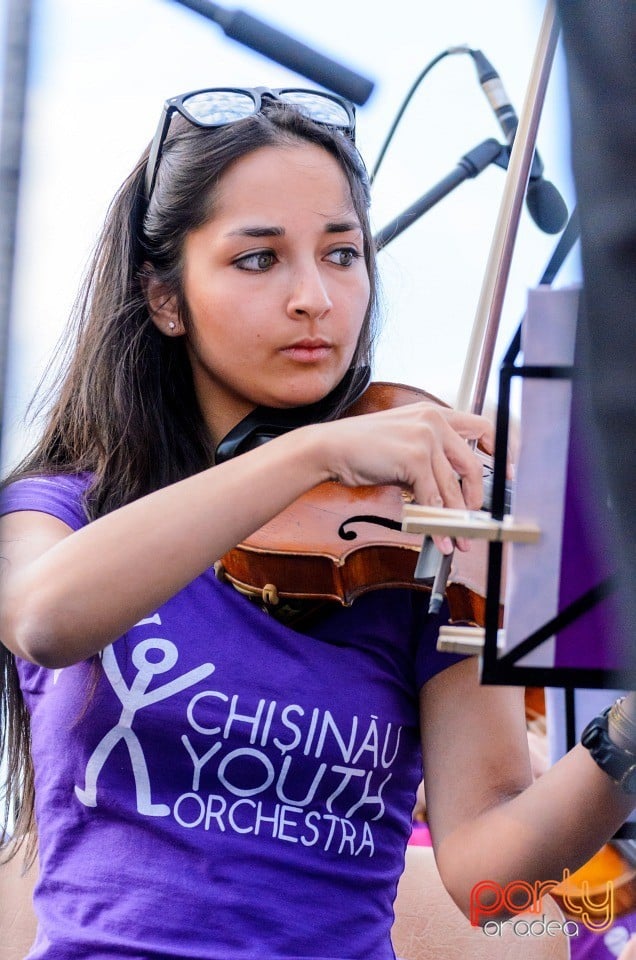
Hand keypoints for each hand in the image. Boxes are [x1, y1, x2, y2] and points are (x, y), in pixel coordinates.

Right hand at [315, 402, 494, 550]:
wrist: (330, 448)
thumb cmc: (362, 448)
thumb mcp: (403, 443)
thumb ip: (429, 457)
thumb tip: (452, 493)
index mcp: (434, 414)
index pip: (481, 427)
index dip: (500, 452)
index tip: (510, 474)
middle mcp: (434, 421)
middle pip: (472, 466)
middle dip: (475, 501)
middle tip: (473, 522)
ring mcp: (425, 438)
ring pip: (452, 489)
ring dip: (455, 521)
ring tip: (457, 540)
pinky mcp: (415, 457)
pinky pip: (433, 499)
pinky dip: (436, 524)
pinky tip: (437, 538)